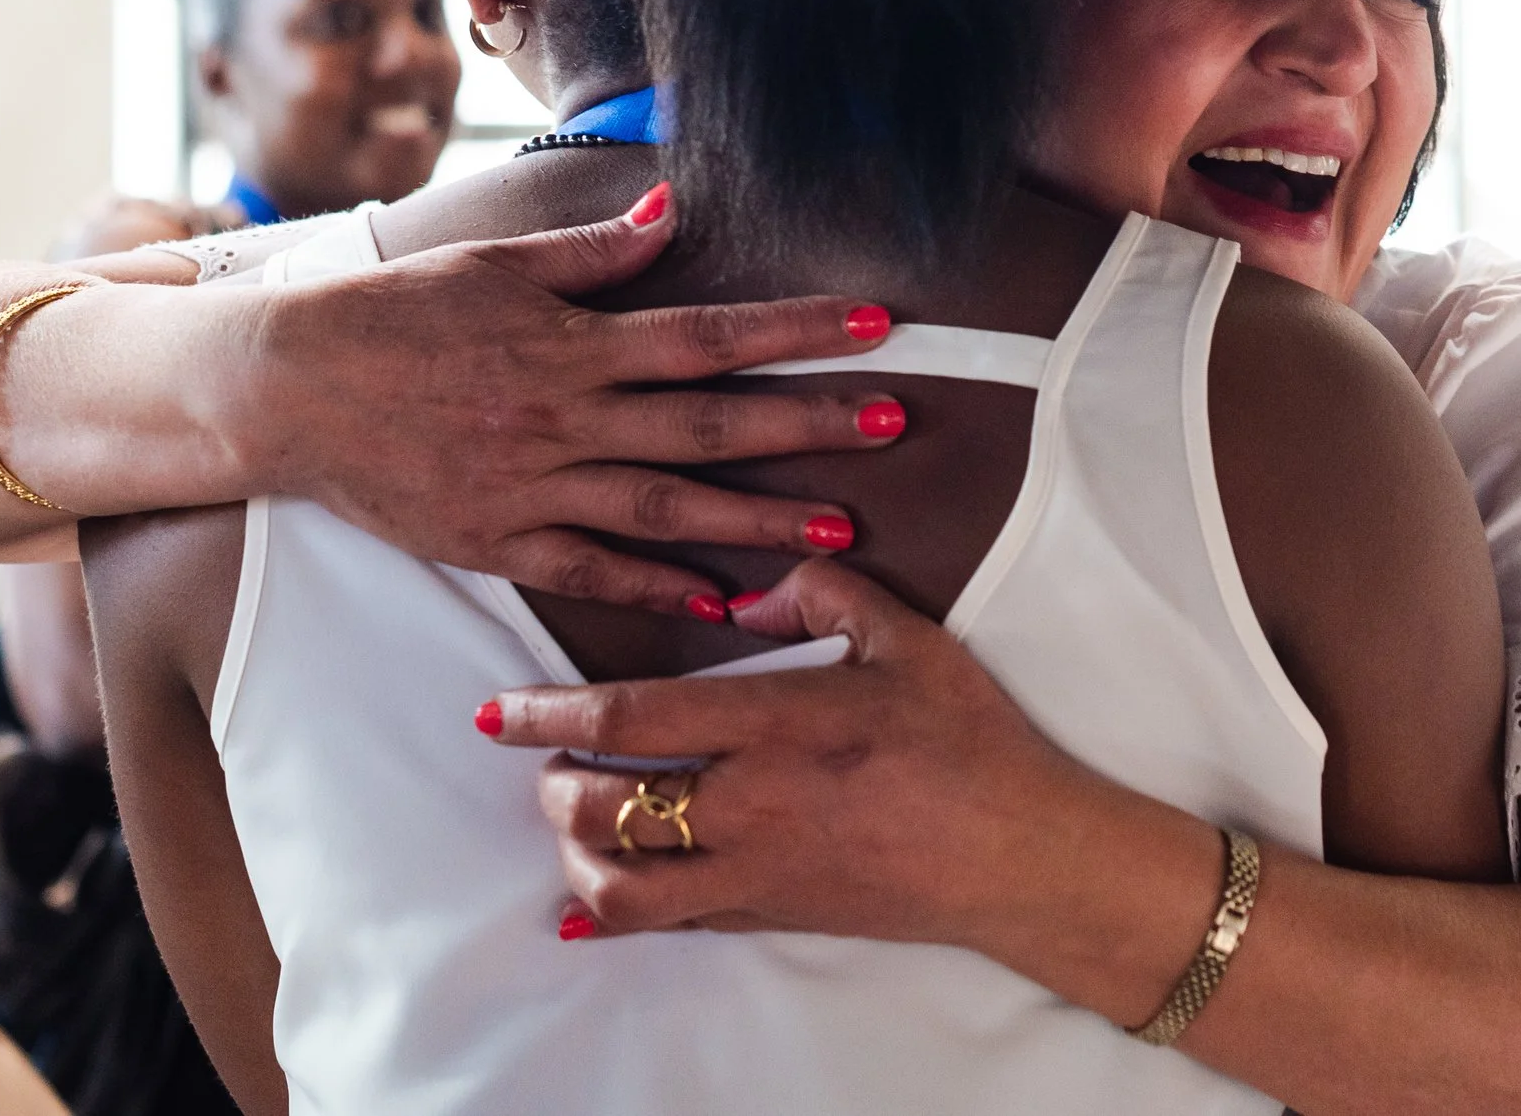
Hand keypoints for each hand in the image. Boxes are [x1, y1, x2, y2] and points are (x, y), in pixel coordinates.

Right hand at [230, 189, 905, 612]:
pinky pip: (591, 570)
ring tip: (844, 533)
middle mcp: (565, 416)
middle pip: (708, 424)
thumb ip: (589, 254)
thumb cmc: (392, 315)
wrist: (285, 390)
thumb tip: (670, 213)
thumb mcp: (490, 265)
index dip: (795, 330)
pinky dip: (657, 590)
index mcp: (572, 342)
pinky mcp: (498, 541)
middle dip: (808, 425)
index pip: (708, 335)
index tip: (875, 323)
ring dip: (759, 521)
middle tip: (893, 424)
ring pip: (667, 508)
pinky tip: (722, 604)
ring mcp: (533, 486)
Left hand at [482, 562, 1141, 953]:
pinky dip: (616, 916)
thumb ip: (822, 595)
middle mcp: (748, 805)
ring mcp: (755, 872)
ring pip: (619, 886)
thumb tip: (749, 600)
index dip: (550, 716)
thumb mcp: (907, 638)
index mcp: (773, 725)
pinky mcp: (772, 915)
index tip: (501, 712)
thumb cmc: (969, 741)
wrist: (1019, 854)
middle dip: (552, 786)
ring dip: (576, 856)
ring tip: (576, 824)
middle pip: (602, 809)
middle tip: (547, 761)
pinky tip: (598, 904)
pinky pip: (670, 926)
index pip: (628, 720)